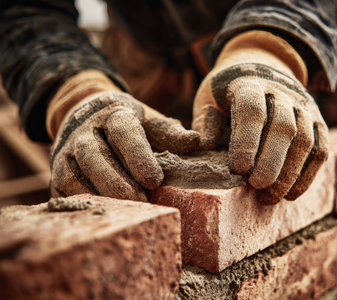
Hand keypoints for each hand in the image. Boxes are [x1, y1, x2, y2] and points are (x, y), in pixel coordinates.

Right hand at [50, 91, 199, 200]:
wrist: (86, 117)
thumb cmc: (129, 126)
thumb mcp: (151, 123)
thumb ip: (171, 134)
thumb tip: (196, 141)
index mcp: (114, 116)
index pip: (124, 133)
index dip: (138, 157)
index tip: (155, 180)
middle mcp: (85, 133)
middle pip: (94, 156)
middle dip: (116, 182)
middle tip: (141, 202)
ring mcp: (66, 154)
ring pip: (74, 176)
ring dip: (99, 196)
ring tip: (126, 213)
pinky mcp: (57, 174)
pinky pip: (64, 193)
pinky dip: (84, 205)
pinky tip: (107, 216)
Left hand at [192, 31, 328, 203]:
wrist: (263, 67)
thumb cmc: (229, 92)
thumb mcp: (209, 99)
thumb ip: (206, 122)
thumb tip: (205, 146)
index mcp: (249, 84)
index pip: (252, 111)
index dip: (247, 141)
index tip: (239, 169)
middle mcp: (281, 93)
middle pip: (283, 127)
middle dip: (271, 161)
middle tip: (256, 187)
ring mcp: (303, 106)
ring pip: (305, 140)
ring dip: (290, 173)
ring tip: (270, 197)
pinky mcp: (318, 121)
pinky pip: (320, 149)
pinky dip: (308, 175)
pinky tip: (290, 194)